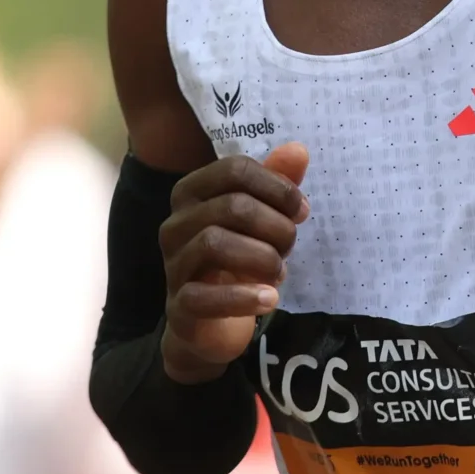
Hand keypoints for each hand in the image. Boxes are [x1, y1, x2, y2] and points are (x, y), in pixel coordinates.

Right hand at [159, 143, 307, 382]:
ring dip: (262, 258)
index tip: (301, 211)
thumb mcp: (261, 220)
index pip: (235, 169)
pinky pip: (204, 296)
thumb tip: (298, 150)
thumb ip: (277, 184)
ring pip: (214, 243)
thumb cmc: (237, 261)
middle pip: (232, 206)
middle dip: (275, 226)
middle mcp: (175, 223)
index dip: (277, 187)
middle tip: (289, 247)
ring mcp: (172, 265)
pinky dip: (244, 297)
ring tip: (280, 272)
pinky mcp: (179, 305)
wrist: (211, 324)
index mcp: (192, 192)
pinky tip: (270, 299)